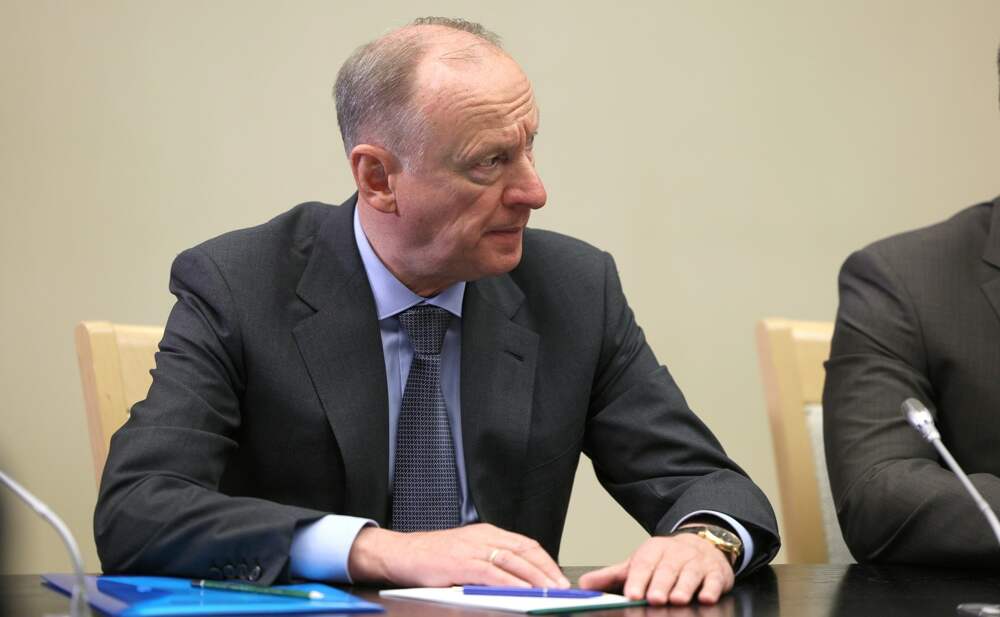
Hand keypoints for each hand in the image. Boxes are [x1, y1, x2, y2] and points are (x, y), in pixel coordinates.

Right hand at [347, 523, 569, 588]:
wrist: (399, 553)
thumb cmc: (431, 557)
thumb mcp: (466, 553)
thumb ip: (489, 561)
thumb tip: (518, 580)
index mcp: (486, 532)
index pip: (525, 544)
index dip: (545, 561)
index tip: (558, 577)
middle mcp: (483, 536)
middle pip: (524, 551)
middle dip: (546, 571)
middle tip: (562, 588)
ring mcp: (471, 548)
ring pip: (512, 561)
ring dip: (534, 578)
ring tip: (549, 592)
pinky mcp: (460, 563)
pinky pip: (491, 573)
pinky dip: (509, 583)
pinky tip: (521, 592)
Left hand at [578, 534, 734, 605]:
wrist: (701, 545)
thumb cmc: (664, 559)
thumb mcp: (637, 563)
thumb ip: (612, 575)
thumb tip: (584, 585)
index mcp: (653, 550)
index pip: (643, 564)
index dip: (637, 580)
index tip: (632, 594)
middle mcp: (675, 554)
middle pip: (666, 570)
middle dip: (659, 584)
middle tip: (654, 598)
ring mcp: (697, 562)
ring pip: (689, 574)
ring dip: (683, 587)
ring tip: (676, 599)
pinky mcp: (716, 573)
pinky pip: (714, 580)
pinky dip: (711, 589)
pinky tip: (706, 598)